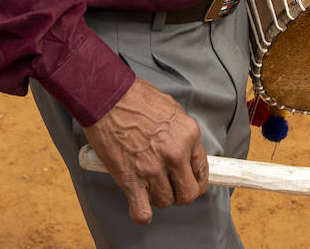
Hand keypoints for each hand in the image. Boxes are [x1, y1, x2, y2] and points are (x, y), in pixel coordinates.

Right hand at [81, 78, 208, 224]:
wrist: (107, 96)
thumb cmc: (135, 98)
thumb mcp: (172, 110)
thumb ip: (181, 135)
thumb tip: (185, 152)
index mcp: (188, 135)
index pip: (202, 171)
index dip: (195, 180)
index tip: (188, 182)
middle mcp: (175, 154)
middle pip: (188, 193)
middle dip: (180, 194)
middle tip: (170, 188)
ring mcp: (152, 168)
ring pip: (165, 202)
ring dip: (157, 198)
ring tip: (148, 186)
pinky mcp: (130, 178)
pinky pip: (142, 211)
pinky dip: (141, 213)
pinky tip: (138, 203)